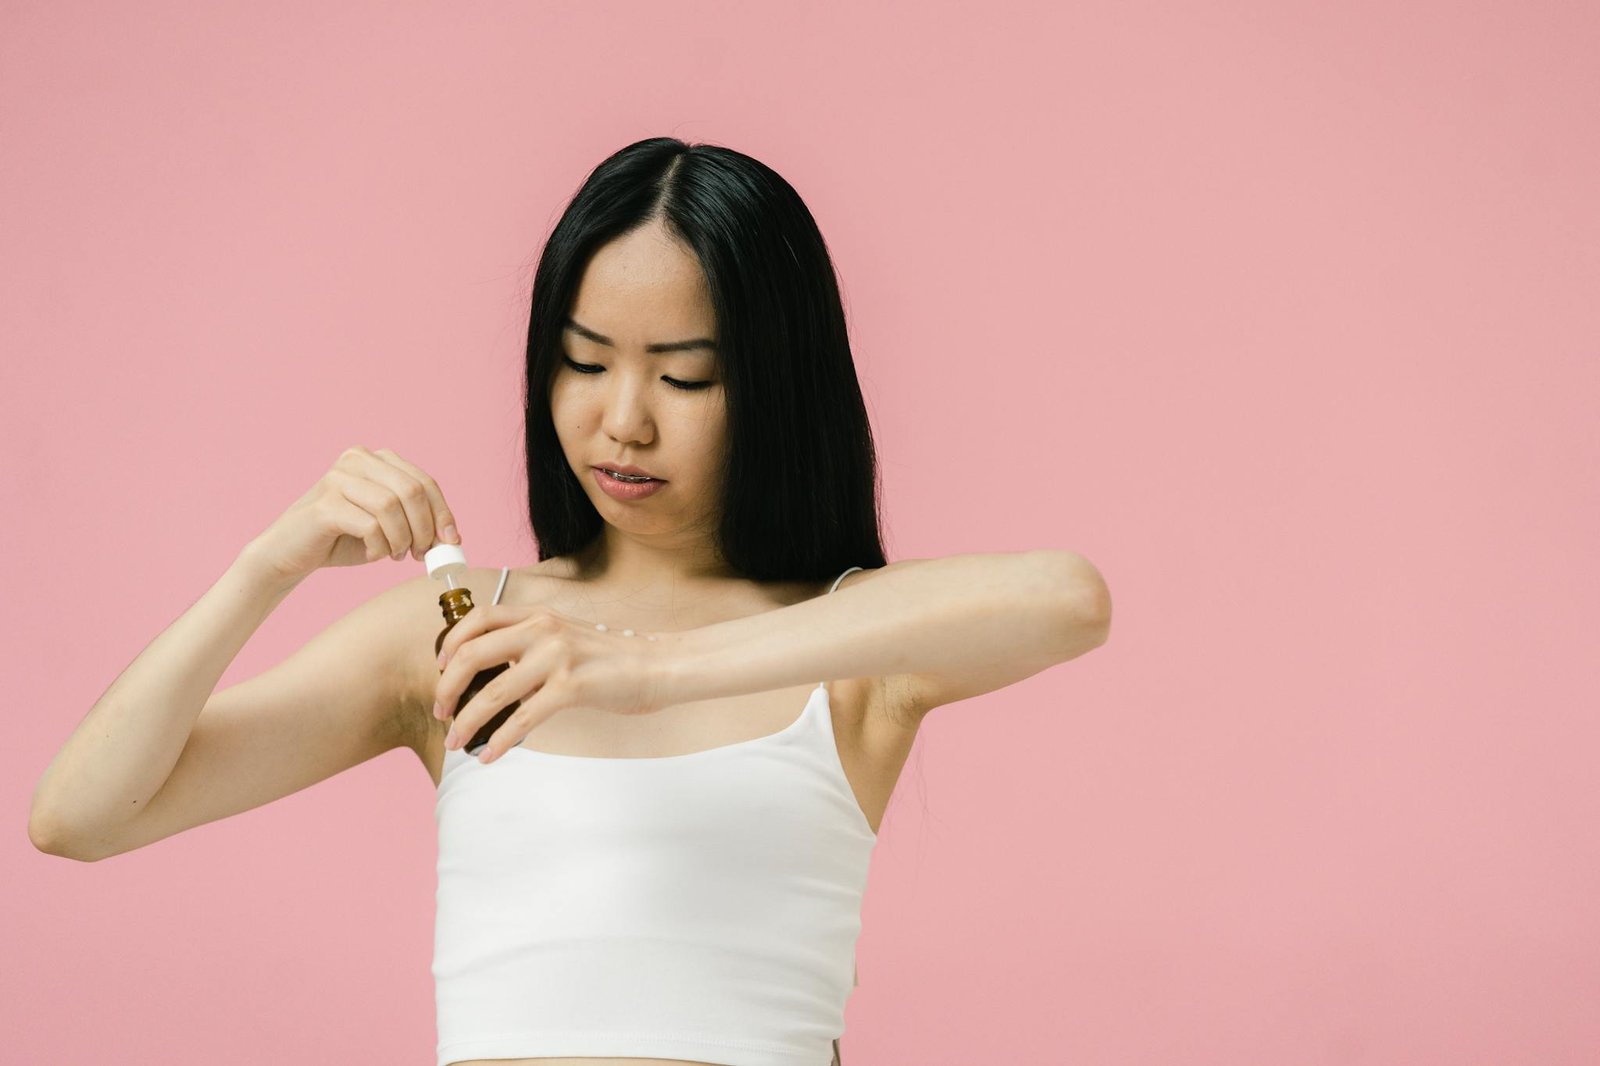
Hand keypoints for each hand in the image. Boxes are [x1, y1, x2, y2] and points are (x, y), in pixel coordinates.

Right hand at [244, 445, 460, 586]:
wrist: (288, 553)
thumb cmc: (341, 538)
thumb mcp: (386, 526)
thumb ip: (415, 523)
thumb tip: (451, 538)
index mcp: (375, 459)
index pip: (423, 481)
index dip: (443, 512)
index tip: (452, 540)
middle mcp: (357, 459)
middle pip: (412, 490)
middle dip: (425, 527)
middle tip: (421, 553)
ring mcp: (338, 478)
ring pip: (392, 506)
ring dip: (402, 539)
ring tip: (394, 554)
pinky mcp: (325, 504)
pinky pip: (370, 525)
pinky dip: (380, 546)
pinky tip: (373, 553)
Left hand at [433, 604, 671, 762]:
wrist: (657, 665)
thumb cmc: (610, 658)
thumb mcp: (566, 637)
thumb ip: (531, 644)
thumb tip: (493, 673)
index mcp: (538, 615)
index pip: (478, 618)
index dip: (450, 643)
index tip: (440, 669)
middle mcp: (543, 629)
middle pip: (472, 654)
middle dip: (447, 688)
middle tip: (441, 711)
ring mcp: (557, 657)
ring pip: (492, 692)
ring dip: (467, 721)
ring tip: (456, 740)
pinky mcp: (571, 687)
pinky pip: (522, 718)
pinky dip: (499, 740)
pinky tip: (490, 755)